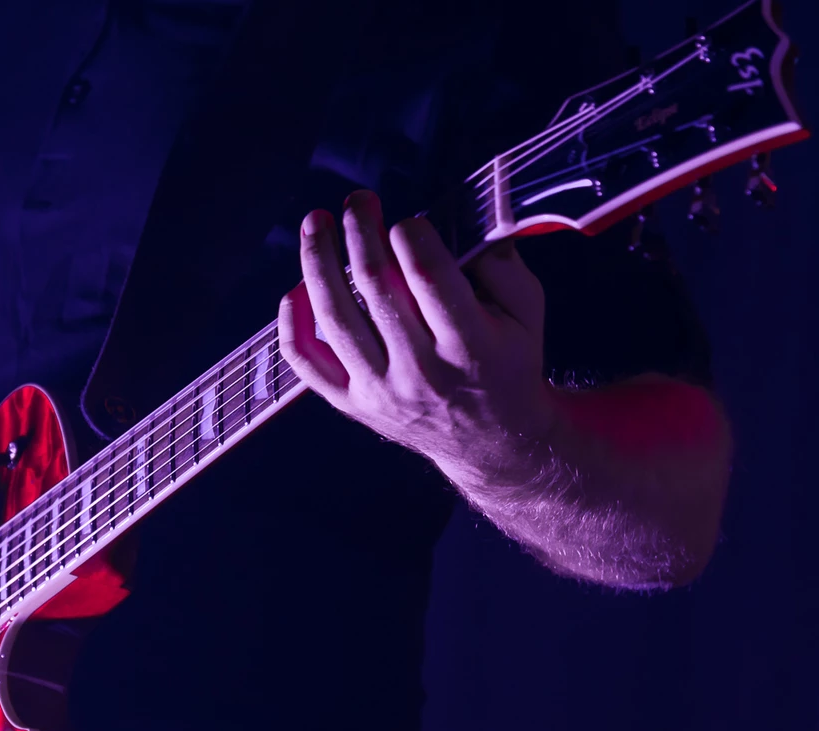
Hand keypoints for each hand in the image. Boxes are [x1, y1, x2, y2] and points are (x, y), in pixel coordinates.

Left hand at [277, 189, 553, 484]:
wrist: (490, 442)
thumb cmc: (507, 361)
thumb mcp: (527, 312)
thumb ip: (500, 260)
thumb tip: (456, 214)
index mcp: (470, 347)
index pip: (429, 277)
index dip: (411, 235)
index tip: (409, 221)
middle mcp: (421, 373)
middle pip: (375, 287)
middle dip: (360, 231)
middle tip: (357, 200)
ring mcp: (380, 391)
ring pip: (334, 317)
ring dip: (318, 260)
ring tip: (315, 222)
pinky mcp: (352, 403)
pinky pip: (307, 361)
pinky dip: (292, 322)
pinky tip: (296, 288)